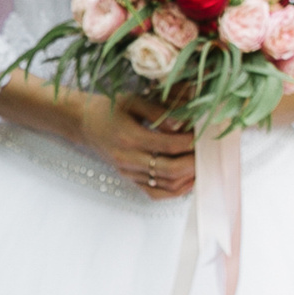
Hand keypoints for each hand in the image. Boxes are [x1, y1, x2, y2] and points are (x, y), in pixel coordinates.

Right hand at [74, 92, 195, 199]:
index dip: (190, 142)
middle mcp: (128, 159)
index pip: (168, 144)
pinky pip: (155, 194)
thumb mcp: (132, 101)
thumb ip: (157, 112)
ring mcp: (128, 172)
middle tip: (208, 153)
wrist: (85, 124)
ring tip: (202, 165)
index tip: (203, 134)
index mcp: (129, 136)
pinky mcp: (130, 180)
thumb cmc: (110, 109)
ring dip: (188, 178)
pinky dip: (176, 191)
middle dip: (193, 163)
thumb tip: (181, 125)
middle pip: (169, 170)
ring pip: (165, 185)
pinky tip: (188, 180)